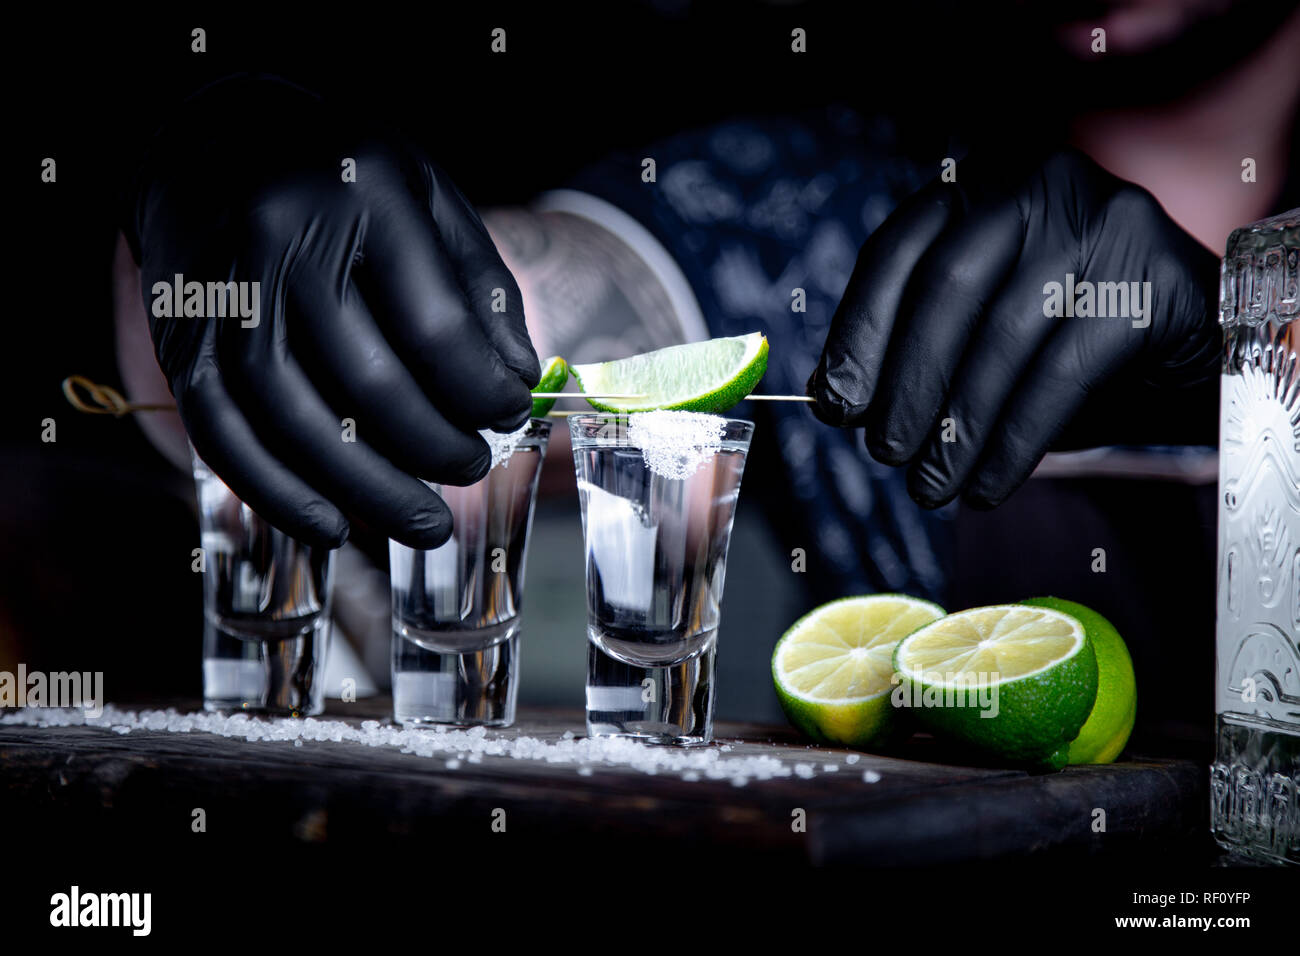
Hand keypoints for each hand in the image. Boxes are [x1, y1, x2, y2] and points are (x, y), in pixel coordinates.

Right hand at [126, 75, 538, 547]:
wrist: (210, 142)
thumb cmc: (342, 177)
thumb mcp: (429, 197)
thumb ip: (479, 287)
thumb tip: (518, 380)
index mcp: (360, 195)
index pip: (433, 323)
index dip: (479, 388)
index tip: (509, 414)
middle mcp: (280, 241)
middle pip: (364, 382)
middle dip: (432, 447)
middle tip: (471, 471)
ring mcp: (222, 294)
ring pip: (293, 421)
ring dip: (364, 490)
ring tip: (421, 522)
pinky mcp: (179, 339)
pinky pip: (222, 435)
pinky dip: (278, 493)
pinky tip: (331, 524)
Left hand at [808, 147, 1219, 508]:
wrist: (1190, 351)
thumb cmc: (1062, 343)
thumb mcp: (977, 337)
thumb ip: (906, 350)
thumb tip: (828, 398)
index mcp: (982, 187)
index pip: (899, 250)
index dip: (860, 330)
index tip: (836, 403)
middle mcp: (1041, 183)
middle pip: (947, 285)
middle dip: (908, 381)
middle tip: (886, 453)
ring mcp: (1106, 222)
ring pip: (1004, 335)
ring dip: (958, 426)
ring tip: (932, 485)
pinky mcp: (1154, 280)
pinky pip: (1062, 373)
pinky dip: (1014, 442)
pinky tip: (987, 485)